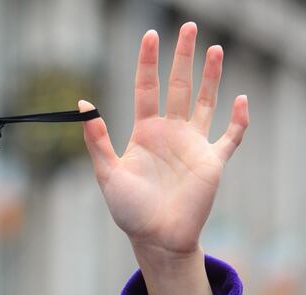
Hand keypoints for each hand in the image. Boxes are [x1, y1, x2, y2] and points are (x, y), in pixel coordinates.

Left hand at [80, 23, 248, 294]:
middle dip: (183, 58)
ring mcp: (193, 145)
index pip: (147, 88)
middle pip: (179, 86)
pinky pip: (230, 137)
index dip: (148, 62)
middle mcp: (170, 133)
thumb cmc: (128, 209)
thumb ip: (96, 140)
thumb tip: (82, 105)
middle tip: (187, 27)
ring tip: (215, 49)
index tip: (150, 36)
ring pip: (206, 102)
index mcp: (144, 132)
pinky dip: (237, 120)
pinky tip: (241, 99)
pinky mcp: (212, 162)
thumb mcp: (107, 173)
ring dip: (211, 77)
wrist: (155, 238)